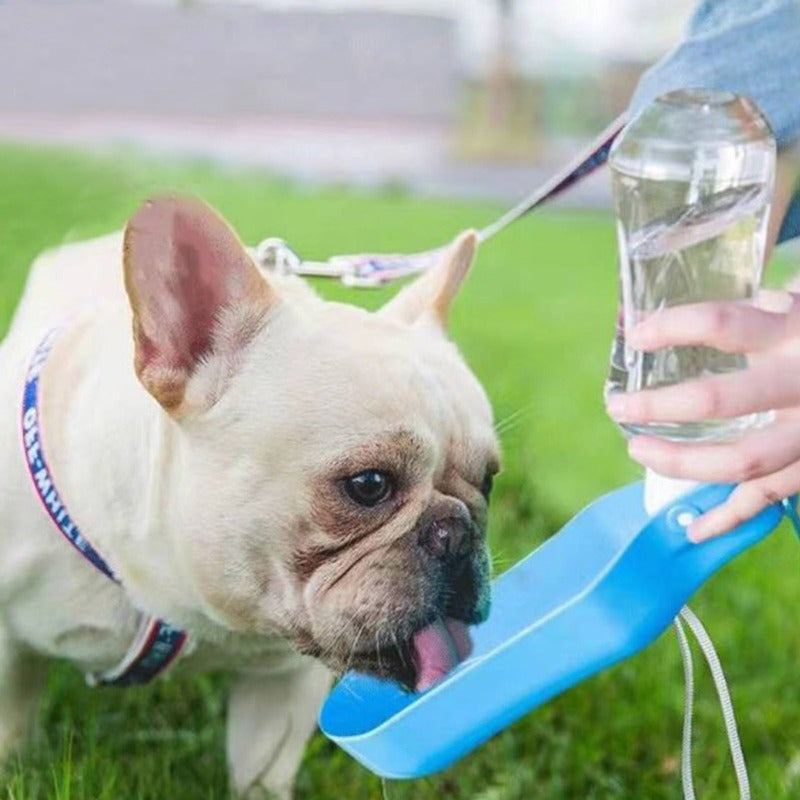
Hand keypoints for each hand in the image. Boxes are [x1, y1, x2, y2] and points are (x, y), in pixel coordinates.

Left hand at [606, 291, 799, 540]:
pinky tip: (693, 529)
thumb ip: (743, 304)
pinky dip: (729, 518)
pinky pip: (768, 499)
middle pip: (719, 400)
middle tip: (619, 407)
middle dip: (659, 407)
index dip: (673, 328)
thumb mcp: (790, 304)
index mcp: (791, 329)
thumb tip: (648, 307)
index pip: (722, 325)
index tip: (637, 336)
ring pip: (741, 459)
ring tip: (639, 451)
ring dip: (682, 462)